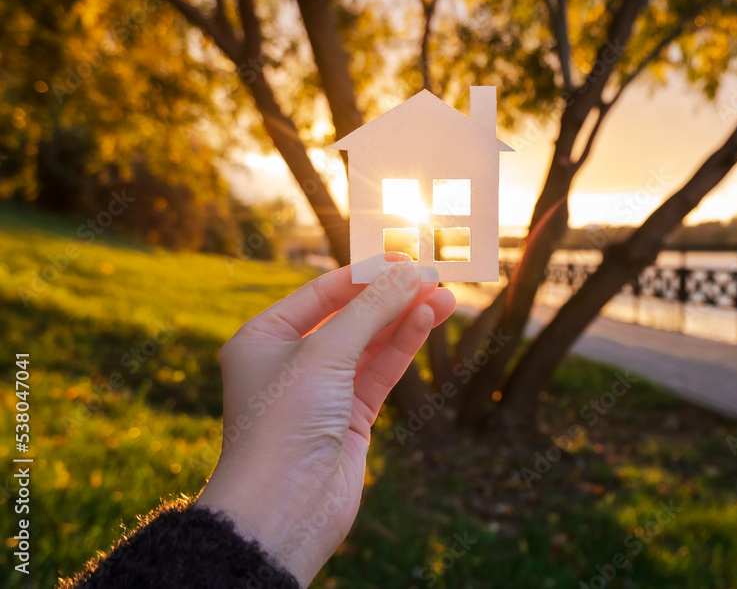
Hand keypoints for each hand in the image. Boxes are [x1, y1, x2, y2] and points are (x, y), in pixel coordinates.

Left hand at [197, 256, 454, 585]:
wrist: (283, 508)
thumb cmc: (284, 423)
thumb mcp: (325, 353)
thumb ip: (370, 309)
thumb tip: (408, 272)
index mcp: (263, 338)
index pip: (320, 293)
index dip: (364, 273)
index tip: (404, 256)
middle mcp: (290, 362)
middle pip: (350, 317)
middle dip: (391, 296)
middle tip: (433, 276)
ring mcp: (322, 392)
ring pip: (371, 345)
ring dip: (406, 320)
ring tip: (446, 298)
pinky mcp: (349, 418)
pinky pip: (380, 372)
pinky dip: (403, 346)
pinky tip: (427, 321)